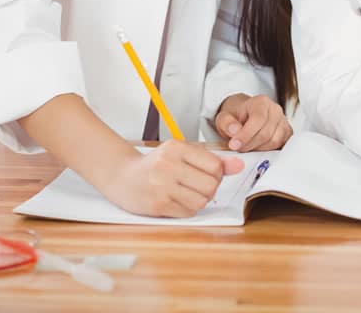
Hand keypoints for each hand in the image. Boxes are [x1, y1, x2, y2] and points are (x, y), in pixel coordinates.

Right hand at [104, 140, 242, 217]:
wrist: (121, 177)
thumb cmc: (156, 164)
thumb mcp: (182, 153)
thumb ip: (212, 159)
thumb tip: (239, 165)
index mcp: (176, 148)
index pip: (215, 165)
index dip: (218, 173)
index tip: (208, 173)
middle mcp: (168, 165)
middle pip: (211, 184)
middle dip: (210, 188)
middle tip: (198, 185)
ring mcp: (162, 186)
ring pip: (202, 200)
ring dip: (200, 200)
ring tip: (187, 193)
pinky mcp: (158, 205)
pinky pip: (189, 212)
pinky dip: (188, 208)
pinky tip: (177, 200)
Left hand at [215, 93, 291, 151]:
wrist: (244, 115)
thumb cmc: (236, 116)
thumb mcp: (223, 117)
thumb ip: (227, 123)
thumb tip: (234, 131)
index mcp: (261, 102)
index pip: (258, 119)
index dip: (246, 134)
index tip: (234, 144)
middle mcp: (275, 110)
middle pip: (266, 133)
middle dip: (249, 144)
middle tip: (237, 148)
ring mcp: (283, 121)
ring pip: (274, 141)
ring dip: (258, 148)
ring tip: (246, 146)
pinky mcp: (287, 132)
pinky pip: (280, 145)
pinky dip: (268, 150)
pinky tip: (257, 147)